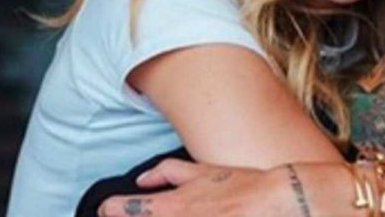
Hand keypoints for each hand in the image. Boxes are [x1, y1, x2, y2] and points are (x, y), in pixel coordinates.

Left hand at [97, 158, 301, 216]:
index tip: (109, 210)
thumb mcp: (203, 172)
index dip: (111, 209)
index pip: (120, 210)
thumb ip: (168, 172)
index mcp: (169, 207)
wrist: (275, 205)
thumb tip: (142, 178)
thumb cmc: (242, 187)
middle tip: (132, 214)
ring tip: (179, 212)